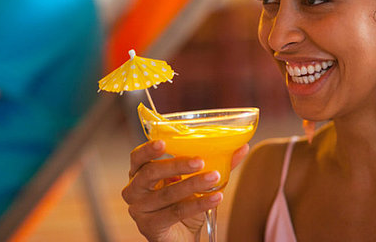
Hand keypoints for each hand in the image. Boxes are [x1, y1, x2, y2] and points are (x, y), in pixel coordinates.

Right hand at [122, 140, 249, 241]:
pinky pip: (176, 212)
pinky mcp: (150, 226)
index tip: (164, 142)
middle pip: (150, 172)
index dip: (148, 149)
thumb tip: (241, 147)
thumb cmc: (182, 205)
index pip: (137, 157)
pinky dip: (198, 204)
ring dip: (193, 184)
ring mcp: (140, 210)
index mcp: (139, 174)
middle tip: (199, 160)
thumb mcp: (194, 181)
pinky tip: (215, 198)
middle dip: (177, 164)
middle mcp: (134, 190)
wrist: (180, 238)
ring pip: (167, 193)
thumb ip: (213, 163)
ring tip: (214, 177)